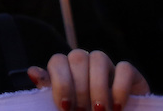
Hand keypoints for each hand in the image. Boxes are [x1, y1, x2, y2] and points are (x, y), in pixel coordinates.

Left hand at [29, 49, 148, 110]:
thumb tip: (32, 72)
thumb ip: (51, 91)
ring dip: (98, 87)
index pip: (58, 60)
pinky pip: (124, 68)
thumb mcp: (66, 106)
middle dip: (79, 88)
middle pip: (77, 57)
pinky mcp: (129, 73)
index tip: (65, 106)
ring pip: (99, 58)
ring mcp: (107, 65)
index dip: (60, 82)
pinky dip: (120, 88)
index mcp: (66, 69)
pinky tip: (118, 107)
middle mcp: (85, 63)